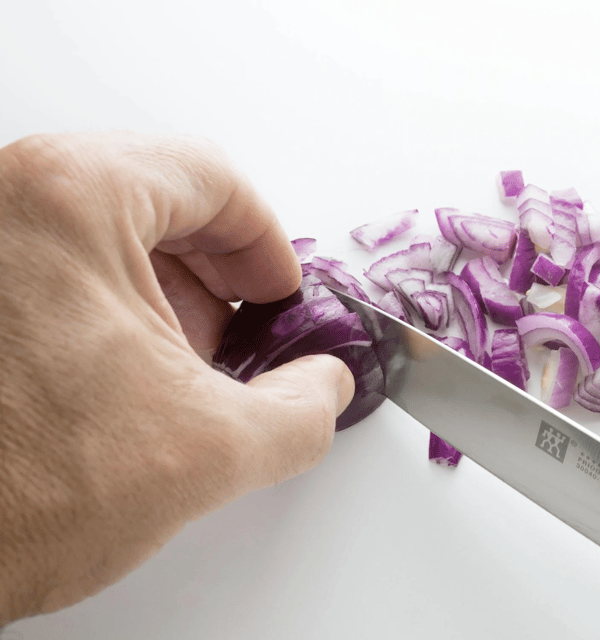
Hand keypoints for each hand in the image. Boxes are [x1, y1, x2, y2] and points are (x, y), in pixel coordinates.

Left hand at [0, 132, 354, 624]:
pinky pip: (51, 268)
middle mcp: (5, 199)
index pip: (211, 178)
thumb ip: (303, 409)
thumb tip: (321, 387)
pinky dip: (103, 312)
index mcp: (69, 197)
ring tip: (175, 373)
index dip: (266, 246)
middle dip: (214, 277)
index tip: (277, 296)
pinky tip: (116, 382)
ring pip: (101, 234)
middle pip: (155, 200)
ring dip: (160, 297)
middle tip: (237, 338)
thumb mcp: (208, 449)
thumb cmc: (9, 491)